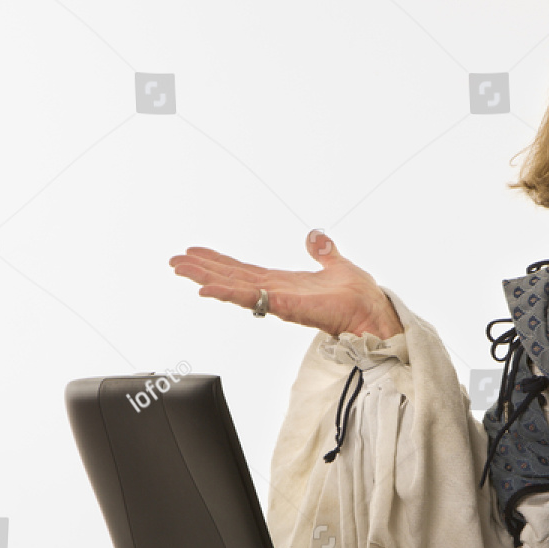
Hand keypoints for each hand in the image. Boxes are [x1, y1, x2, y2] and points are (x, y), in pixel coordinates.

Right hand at [169, 230, 403, 339]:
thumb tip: (314, 236)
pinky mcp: (285, 306)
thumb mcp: (337, 264)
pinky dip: (227, 294)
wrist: (373, 311)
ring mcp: (278, 300)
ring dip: (206, 278)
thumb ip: (322, 251)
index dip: (220, 262)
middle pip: (231, 278)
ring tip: (180, 269)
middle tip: (175, 261)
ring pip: (234, 288)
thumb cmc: (359, 297)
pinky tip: (206, 289)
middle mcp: (276, 292)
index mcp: (284, 283)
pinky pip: (251, 299)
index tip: (197, 253)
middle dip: (202, 270)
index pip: (244, 271)